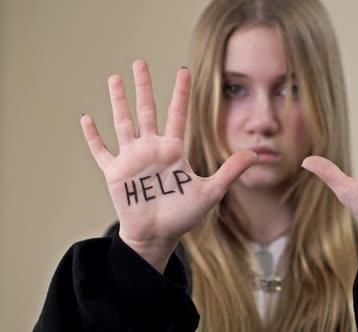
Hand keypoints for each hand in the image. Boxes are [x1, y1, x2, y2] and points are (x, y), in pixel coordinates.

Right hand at [81, 60, 256, 271]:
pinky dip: (93, 136)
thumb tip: (256, 154)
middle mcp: (152, 149)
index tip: (183, 70)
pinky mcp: (115, 173)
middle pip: (147, 110)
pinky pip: (101, 150)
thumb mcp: (210, 191)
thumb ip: (230, 171)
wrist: (158, 236)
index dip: (180, 92)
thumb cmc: (184, 215)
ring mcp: (132, 159)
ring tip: (115, 78)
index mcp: (173, 150)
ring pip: (123, 123)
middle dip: (144, 86)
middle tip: (139, 62)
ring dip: (119, 101)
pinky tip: (86, 117)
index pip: (177, 114)